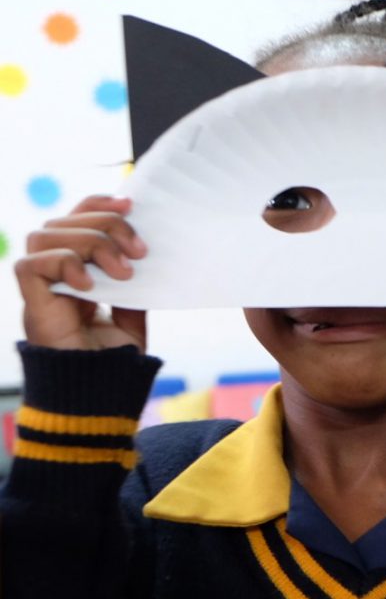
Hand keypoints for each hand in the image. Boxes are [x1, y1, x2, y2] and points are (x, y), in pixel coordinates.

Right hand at [15, 195, 145, 351]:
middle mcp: (53, 274)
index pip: (75, 218)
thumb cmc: (114, 359)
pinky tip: (91, 286)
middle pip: (62, 220)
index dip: (97, 203)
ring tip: (122, 272)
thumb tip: (139, 254)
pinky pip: (31, 265)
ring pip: (46, 234)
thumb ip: (134, 286)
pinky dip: (64, 265)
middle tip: (139, 252)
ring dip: (89, 243)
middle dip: (105, 225)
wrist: (100, 395)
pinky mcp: (33, 304)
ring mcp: (40, 288)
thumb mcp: (134, 314)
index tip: (130, 203)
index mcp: (77, 269)